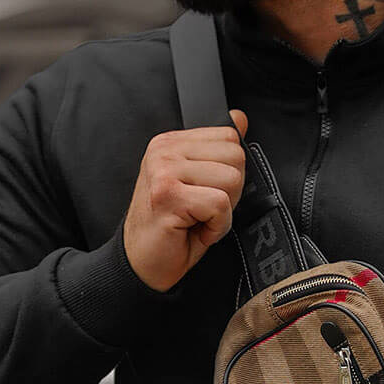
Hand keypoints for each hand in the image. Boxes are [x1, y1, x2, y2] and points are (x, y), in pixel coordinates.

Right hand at [123, 109, 248, 291]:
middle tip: (202, 210)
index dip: (229, 172)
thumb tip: (240, 118)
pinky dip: (216, 227)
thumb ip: (217, 150)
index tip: (206, 194)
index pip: (229, 136)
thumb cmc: (172, 229)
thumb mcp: (200, 183)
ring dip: (223, 212)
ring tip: (197, 220)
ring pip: (231, 179)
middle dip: (230, 192)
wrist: (143, 265)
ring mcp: (163, 170)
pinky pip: (220, 204)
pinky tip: (195, 231)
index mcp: (170, 143)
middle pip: (236, 157)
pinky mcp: (168, 195)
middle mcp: (164, 151)